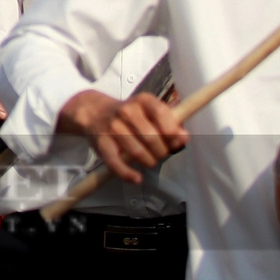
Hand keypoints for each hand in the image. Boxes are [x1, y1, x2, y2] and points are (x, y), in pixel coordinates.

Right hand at [57, 89, 185, 184]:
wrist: (94, 112)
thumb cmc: (130, 116)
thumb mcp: (150, 112)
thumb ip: (170, 123)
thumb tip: (184, 137)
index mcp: (143, 100)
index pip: (162, 113)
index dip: (172, 132)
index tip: (176, 142)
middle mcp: (126, 111)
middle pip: (151, 138)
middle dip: (161, 152)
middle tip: (160, 154)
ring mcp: (112, 126)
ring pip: (137, 152)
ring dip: (148, 162)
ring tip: (149, 161)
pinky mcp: (101, 143)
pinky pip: (115, 162)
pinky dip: (128, 174)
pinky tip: (136, 178)